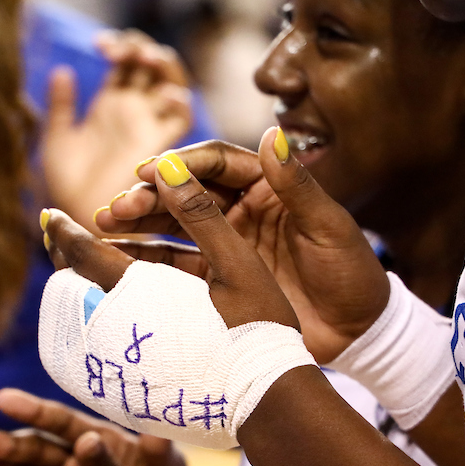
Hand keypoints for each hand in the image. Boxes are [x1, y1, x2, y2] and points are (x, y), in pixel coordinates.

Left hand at [41, 30, 193, 229]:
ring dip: (162, 64)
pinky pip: (181, 120)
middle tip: (119, 52)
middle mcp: (136, 113)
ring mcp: (149, 128)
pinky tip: (162, 95)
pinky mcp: (160, 148)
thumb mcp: (57, 140)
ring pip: (172, 83)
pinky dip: (178, 101)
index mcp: (112, 105)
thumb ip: (61, 107)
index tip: (100, 45)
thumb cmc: (65, 188)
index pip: (128, 61)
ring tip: (141, 58)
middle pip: (153, 65)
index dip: (121, 45)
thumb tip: (62, 70)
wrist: (78, 220)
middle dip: (141, 48)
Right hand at [95, 130, 390, 362]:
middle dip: (148, 196)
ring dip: (139, 224)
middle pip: (186, 193)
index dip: (182, 165)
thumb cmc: (353, 273)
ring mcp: (228, 246)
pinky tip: (118, 260)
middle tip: (115, 205)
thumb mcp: (328, 227)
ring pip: (174, 227)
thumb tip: (272, 134)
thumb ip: (295, 186)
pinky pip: (176, 268)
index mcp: (268, 189)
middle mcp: (242, 211)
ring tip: (105, 225)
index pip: (217, 165)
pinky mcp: (220, 281)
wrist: (359, 332)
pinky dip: (147, 263)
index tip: (149, 171)